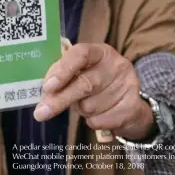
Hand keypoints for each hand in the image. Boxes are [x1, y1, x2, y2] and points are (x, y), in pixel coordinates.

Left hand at [34, 42, 155, 140]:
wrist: (129, 106)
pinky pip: (101, 120)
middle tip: (41, 113)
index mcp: (100, 51)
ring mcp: (128, 84)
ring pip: (90, 106)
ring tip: (87, 105)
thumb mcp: (81, 74)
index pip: (80, 54)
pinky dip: (93, 122)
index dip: (63, 70)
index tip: (47, 86)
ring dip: (81, 111)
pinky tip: (100, 114)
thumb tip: (44, 93)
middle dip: (60, 99)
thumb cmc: (96, 85)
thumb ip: (63, 77)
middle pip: (85, 83)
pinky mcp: (133, 106)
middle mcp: (117, 64)